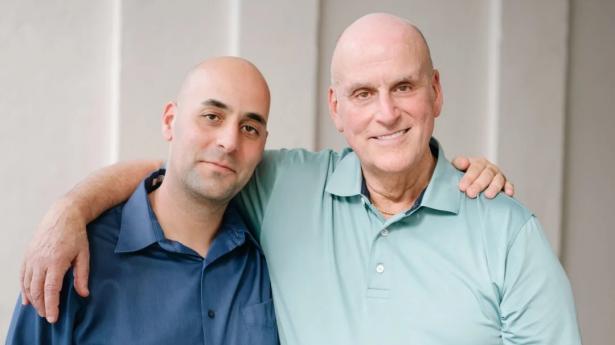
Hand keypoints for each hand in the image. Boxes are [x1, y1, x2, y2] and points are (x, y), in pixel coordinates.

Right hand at [20, 197, 90, 322]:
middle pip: (37, 291)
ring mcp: (32, 258)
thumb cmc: (76, 234)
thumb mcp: (84, 255)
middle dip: (42, 306)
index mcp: (56, 262)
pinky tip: (27, 299)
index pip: (51, 290)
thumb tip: (84, 294)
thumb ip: (82, 276)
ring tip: (40, 309)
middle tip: (48, 316)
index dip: (51, 306)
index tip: (53, 318)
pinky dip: (24, 289)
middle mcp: (40, 261)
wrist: (63, 215)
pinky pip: (23, 276)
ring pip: (28, 285)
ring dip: (33, 299)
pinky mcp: (28, 255)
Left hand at [452, 156, 513, 198]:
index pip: (475, 167)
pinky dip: (509, 188)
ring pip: (498, 180)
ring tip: (488, 196)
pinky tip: (508, 193)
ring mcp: (498, 176)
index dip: (469, 177)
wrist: (470, 185)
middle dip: (479, 184)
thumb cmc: (462, 177)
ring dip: (494, 187)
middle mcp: (490, 168)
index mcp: (478, 162)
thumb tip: (464, 162)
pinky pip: (509, 185)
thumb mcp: (457, 168)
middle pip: (487, 174)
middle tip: (470, 194)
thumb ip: (458, 163)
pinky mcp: (505, 185)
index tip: (462, 187)